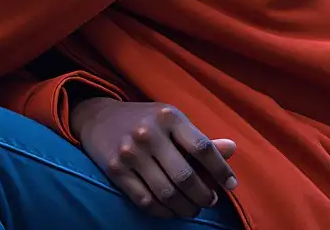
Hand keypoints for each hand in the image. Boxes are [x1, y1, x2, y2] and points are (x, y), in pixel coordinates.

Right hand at [71, 99, 237, 219]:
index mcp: (168, 117)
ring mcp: (130, 152)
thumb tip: (232, 149)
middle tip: (209, 201)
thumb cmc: (144, 121)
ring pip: (167, 193)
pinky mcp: (115, 170)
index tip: (231, 185)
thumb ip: (198, 138)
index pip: (203, 148)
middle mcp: (148, 133)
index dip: (221, 170)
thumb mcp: (171, 120)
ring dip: (186, 208)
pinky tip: (171, 210)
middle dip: (203, 196)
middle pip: (185, 176)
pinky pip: (145, 201)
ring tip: (193, 209)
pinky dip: (163, 212)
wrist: (97, 118)